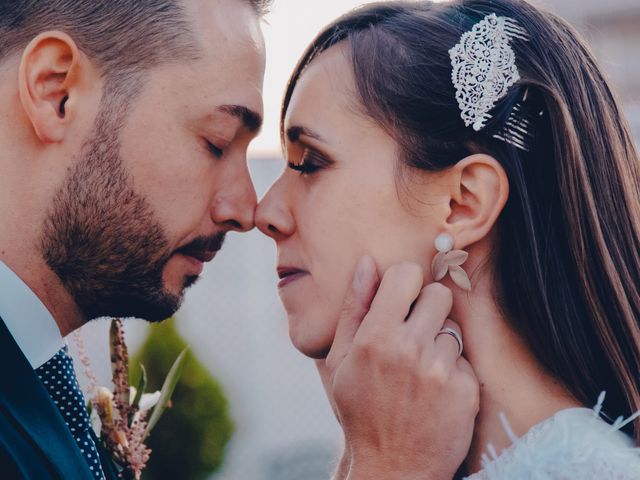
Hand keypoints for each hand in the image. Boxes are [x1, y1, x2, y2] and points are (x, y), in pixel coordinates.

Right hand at [320, 257, 478, 479]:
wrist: (392, 467)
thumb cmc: (361, 410)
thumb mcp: (342, 360)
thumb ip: (354, 308)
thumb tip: (368, 263)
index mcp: (375, 337)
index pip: (406, 275)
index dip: (405, 284)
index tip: (402, 299)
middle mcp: (409, 349)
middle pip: (439, 295)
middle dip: (428, 309)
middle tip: (414, 334)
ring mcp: (440, 370)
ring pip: (452, 328)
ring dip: (439, 342)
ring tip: (421, 370)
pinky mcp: (465, 390)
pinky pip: (464, 359)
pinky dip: (452, 372)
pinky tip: (435, 392)